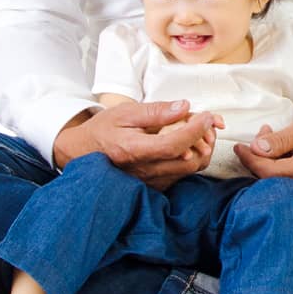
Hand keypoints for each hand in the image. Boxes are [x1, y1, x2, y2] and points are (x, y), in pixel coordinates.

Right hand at [53, 100, 222, 189]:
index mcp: (133, 150)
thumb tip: (184, 107)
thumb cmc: (104, 130)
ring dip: (203, 149)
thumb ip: (156, 111)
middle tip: (207, 120)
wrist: (85, 152)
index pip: (174, 144)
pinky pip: (183, 174)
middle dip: (205, 139)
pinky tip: (190, 142)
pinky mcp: (155, 186)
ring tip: (201, 129)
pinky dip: (193, 157)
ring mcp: (150, 181)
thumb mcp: (126, 113)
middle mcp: (143, 171)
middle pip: (189, 160)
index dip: (195, 129)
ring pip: (190, 169)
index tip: (207, 115)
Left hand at [232, 115, 292, 189]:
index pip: (271, 172)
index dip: (251, 161)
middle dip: (257, 158)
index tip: (239, 147)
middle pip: (271, 180)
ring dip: (266, 160)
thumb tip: (256, 149)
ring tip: (268, 135)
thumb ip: (282, 139)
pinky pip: (286, 181)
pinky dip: (276, 165)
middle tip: (260, 134)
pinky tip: (277, 149)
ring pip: (278, 182)